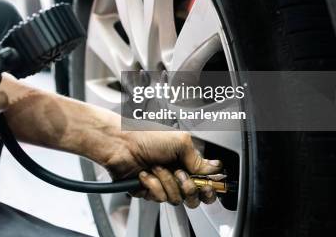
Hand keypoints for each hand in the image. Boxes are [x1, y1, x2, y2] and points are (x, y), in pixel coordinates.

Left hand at [102, 131, 221, 206]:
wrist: (120, 143)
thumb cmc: (146, 136)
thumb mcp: (180, 141)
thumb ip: (199, 158)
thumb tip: (215, 168)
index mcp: (185, 161)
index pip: (204, 182)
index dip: (207, 187)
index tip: (205, 185)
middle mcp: (175, 174)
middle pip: (193, 196)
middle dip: (188, 187)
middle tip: (180, 174)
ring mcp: (162, 184)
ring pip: (176, 198)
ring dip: (166, 182)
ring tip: (156, 167)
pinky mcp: (148, 192)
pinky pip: (159, 198)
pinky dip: (152, 185)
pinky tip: (145, 174)